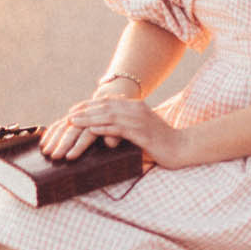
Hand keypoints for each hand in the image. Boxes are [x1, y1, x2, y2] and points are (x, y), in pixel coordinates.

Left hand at [60, 95, 183, 167]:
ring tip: (72, 122)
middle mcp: (136, 109)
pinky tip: (91, 131)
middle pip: (104, 106)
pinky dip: (103, 128)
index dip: (89, 105)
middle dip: (84, 110)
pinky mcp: (142, 133)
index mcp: (136, 106)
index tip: (73, 110)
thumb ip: (128, 128)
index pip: (108, 102)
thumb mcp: (143, 130)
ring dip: (88, 118)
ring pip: (108, 116)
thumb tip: (110, 134)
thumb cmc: (162, 142)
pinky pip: (118, 129)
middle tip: (68, 115)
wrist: (183, 147)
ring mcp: (139, 120)